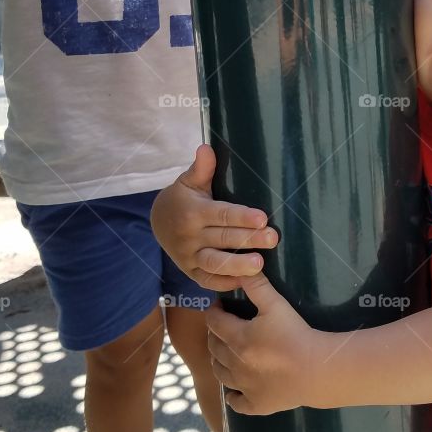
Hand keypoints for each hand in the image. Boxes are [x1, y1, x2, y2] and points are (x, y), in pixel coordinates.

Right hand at [150, 144, 278, 292]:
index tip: (262, 218)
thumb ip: (201, 168)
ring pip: (214, 263)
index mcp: (193, 212)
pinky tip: (245, 282)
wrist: (159, 222)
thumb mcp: (189, 181)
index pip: (221, 215)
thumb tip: (206, 148)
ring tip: (260, 265)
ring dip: (237, 265)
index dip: (241, 217)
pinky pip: (207, 280)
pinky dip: (224, 283)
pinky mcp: (190, 272)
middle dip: (248, 240)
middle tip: (273, 239)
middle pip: (222, 239)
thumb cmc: (183, 197)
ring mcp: (189, 257)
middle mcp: (191, 237)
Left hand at [206, 274, 324, 415]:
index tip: (219, 305)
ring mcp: (244, 387)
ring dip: (219, 362)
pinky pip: (236, 403)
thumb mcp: (276, 305)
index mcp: (237, 338)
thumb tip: (242, 268)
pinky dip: (232, 396)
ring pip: (220, 374)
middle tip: (222, 327)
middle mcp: (234, 364)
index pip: (214, 322)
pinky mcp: (256, 404)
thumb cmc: (295, 334)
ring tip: (225, 354)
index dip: (214, 311)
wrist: (316, 369)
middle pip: (214, 348)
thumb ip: (257, 286)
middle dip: (214, 335)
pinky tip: (236, 390)